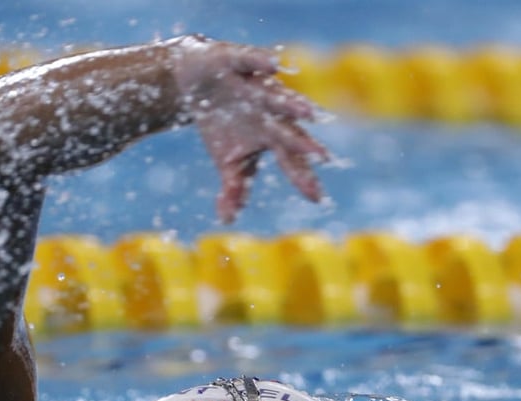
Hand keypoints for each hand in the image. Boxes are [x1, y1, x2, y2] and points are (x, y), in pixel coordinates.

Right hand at [171, 36, 329, 222]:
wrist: (198, 81)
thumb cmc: (223, 123)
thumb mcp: (227, 160)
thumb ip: (234, 188)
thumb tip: (227, 221)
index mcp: (273, 138)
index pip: (292, 162)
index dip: (303, 178)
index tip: (317, 199)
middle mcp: (272, 113)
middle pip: (290, 132)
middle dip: (304, 145)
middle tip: (322, 158)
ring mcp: (259, 87)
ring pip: (278, 98)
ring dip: (293, 105)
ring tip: (308, 113)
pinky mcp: (239, 62)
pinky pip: (251, 61)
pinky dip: (261, 61)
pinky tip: (272, 65)